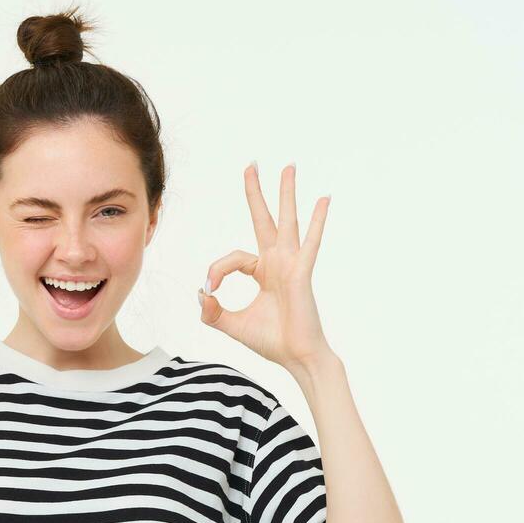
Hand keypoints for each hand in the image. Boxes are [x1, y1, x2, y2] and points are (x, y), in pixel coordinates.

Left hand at [198, 162, 333, 372]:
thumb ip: (212, 312)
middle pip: (264, 220)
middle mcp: (278, 262)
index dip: (217, 271)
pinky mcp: (302, 273)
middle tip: (251, 165)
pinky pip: (309, 243)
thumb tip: (200, 294)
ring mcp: (292, 265)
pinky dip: (317, 221)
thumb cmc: (272, 341)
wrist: (296, 358)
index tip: (211, 290)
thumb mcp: (232, 325)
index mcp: (263, 272)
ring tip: (288, 167)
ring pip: (287, 222)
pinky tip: (323, 199)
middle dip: (256, 193)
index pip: (233, 258)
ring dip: (286, 194)